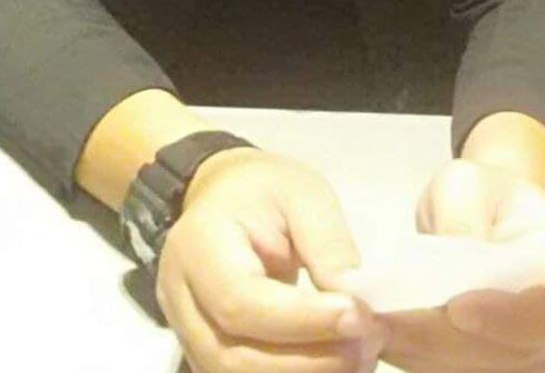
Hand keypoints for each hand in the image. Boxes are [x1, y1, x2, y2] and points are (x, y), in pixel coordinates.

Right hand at [155, 148, 384, 371]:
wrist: (224, 196)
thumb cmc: (265, 190)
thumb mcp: (303, 195)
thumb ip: (327, 244)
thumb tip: (355, 302)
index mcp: (199, 244)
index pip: (240, 300)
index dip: (300, 319)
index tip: (357, 316)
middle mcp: (179, 295)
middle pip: (232, 354)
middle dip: (306, 360)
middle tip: (365, 345)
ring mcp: (184, 330)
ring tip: (355, 357)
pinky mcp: (201, 350)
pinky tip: (330, 364)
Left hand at [379, 160, 544, 371]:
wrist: (493, 224)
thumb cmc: (488, 197)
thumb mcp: (469, 182)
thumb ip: (461, 215)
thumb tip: (446, 266)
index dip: (508, 318)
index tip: (456, 309)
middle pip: (511, 354)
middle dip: (446, 339)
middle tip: (386, 320)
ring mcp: (539, 366)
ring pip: (482, 371)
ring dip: (425, 354)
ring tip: (372, 326)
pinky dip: (420, 358)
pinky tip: (382, 336)